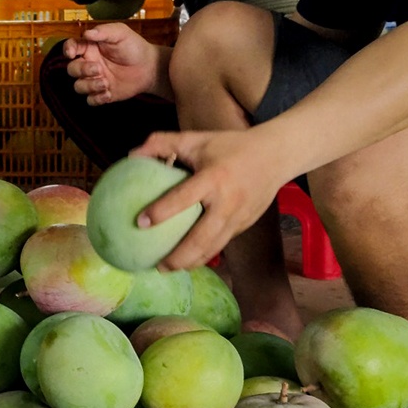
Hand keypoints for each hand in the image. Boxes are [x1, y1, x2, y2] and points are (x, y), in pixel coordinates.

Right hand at [63, 23, 166, 105]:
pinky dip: (97, 98)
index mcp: (90, 47)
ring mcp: (95, 79)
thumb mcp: (120, 33)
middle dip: (82, 70)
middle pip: (72, 69)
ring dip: (89, 85)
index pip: (71, 47)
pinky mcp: (103, 93)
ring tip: (105, 82)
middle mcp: (89, 64)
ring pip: (79, 86)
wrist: (149, 67)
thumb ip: (103, 32)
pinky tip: (108, 93)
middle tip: (98, 69)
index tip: (71, 53)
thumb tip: (86, 33)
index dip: (67, 50)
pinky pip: (90, 100)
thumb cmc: (134, 46)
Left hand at [133, 131, 287, 270]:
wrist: (276, 155)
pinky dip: (204, 255)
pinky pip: (221, 244)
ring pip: (213, 248)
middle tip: (156, 265)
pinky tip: (188, 259)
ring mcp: (238, 217)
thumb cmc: (230, 146)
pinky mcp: (245, 225)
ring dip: (191, 263)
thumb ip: (163, 143)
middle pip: (201, 238)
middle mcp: (227, 202)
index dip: (161, 211)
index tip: (139, 223)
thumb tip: (131, 155)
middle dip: (178, 257)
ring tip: (167, 269)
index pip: (184, 197)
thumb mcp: (197, 139)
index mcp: (213, 178)